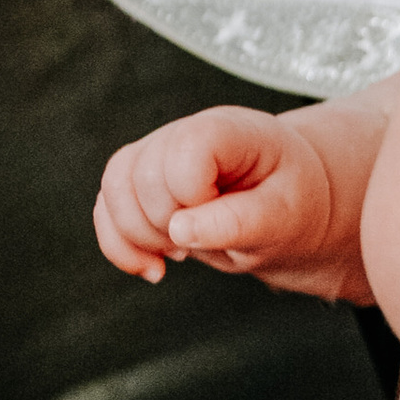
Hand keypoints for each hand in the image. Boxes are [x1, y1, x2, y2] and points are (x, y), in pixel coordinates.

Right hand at [91, 101, 379, 303]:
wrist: (290, 203)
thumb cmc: (293, 205)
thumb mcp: (286, 217)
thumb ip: (239, 221)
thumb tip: (181, 231)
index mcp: (230, 131)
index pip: (184, 151)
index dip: (194, 197)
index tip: (228, 219)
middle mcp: (184, 131)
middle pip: (141, 176)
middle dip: (169, 224)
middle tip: (212, 241)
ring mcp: (157, 152)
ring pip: (114, 189)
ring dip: (141, 237)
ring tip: (183, 255)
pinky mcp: (140, 179)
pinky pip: (105, 208)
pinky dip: (120, 246)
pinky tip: (153, 269)